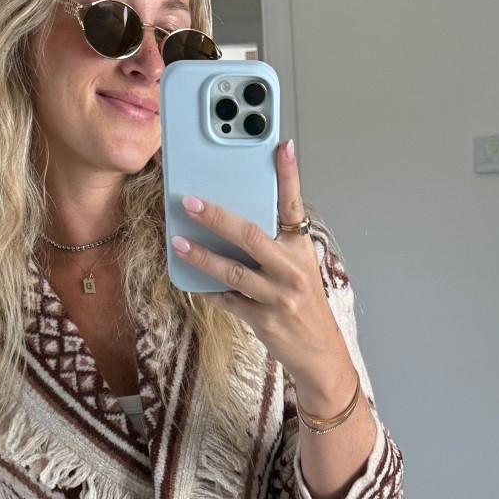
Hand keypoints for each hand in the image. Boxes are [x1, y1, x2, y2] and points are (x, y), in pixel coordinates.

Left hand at [171, 137, 356, 417]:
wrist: (320, 352)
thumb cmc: (305, 304)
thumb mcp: (299, 267)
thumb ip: (275, 243)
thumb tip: (236, 219)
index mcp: (300, 249)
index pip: (294, 205)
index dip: (288, 175)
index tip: (282, 146)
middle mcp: (291, 270)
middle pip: (251, 236)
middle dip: (218, 217)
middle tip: (191, 201)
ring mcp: (277, 296)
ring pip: (233, 271)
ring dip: (202, 256)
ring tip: (179, 242)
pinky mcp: (263, 320)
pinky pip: (228, 300)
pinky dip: (210, 290)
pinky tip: (193, 281)